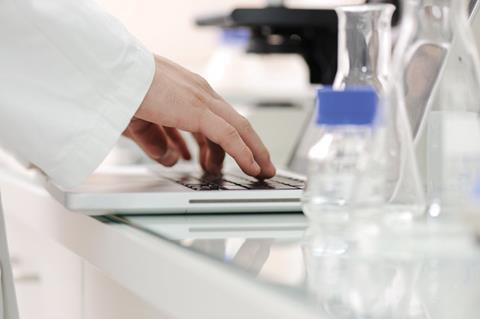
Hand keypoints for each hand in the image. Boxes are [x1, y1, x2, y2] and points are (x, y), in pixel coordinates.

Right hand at [124, 55, 275, 177]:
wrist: (111, 74)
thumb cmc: (122, 90)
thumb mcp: (142, 123)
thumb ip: (157, 141)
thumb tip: (173, 159)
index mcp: (188, 94)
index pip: (217, 119)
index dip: (228, 140)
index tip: (232, 158)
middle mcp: (200, 95)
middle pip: (235, 124)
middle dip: (251, 147)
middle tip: (258, 166)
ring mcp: (202, 100)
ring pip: (239, 129)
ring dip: (252, 152)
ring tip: (258, 171)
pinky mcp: (199, 109)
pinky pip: (229, 135)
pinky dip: (243, 152)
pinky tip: (250, 167)